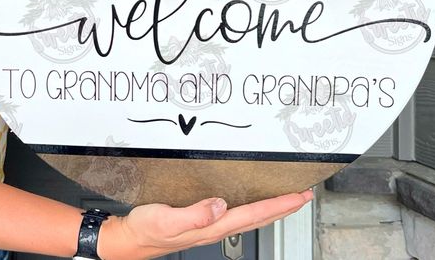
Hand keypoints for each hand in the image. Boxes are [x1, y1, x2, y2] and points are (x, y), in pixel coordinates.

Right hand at [98, 190, 312, 259]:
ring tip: (287, 200)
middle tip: (304, 196)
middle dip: (284, 207)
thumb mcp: (167, 219)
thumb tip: (221, 204)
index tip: (298, 196)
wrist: (130, 238)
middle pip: (259, 218)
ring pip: (250, 218)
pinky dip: (252, 208)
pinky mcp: (203, 220)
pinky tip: (251, 203)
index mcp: (212, 226)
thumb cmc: (146, 230)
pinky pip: (237, 215)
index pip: (254, 214)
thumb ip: (195, 213)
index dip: (279, 205)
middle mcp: (216, 227)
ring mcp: (210, 226)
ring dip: (272, 209)